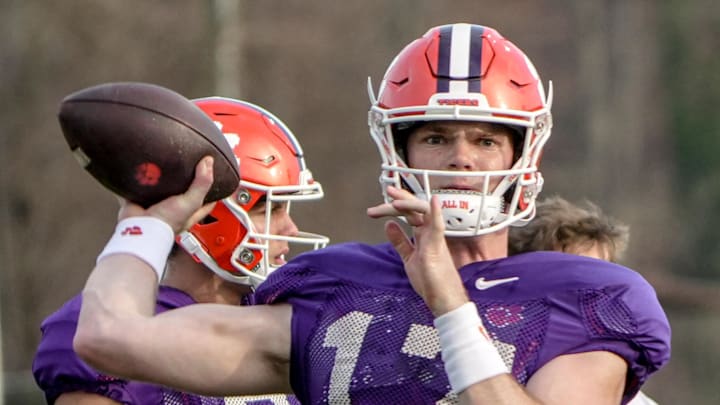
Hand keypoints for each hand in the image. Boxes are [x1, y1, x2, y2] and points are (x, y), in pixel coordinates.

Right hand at [118, 156, 217, 233]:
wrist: (140, 227)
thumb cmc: (166, 223)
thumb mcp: (192, 202)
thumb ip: (202, 184)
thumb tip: (208, 164)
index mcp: (190, 212)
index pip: (207, 201)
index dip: (212, 190)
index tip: (214, 176)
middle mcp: (175, 209)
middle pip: (184, 192)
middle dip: (186, 180)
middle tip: (188, 165)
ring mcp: (159, 204)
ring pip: (164, 187)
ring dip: (164, 177)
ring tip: (168, 163)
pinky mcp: (143, 199)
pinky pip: (145, 185)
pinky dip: (145, 178)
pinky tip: (148, 168)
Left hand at [368, 186, 467, 315]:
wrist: (444, 300)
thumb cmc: (431, 282)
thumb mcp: (409, 258)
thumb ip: (400, 242)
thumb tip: (389, 225)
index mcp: (424, 236)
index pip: (409, 214)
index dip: (395, 206)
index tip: (378, 206)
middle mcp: (430, 234)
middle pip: (414, 210)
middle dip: (400, 199)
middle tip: (386, 192)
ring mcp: (435, 239)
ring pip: (424, 213)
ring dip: (409, 203)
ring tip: (394, 199)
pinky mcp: (439, 248)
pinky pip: (439, 227)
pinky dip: (436, 213)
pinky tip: (433, 202)